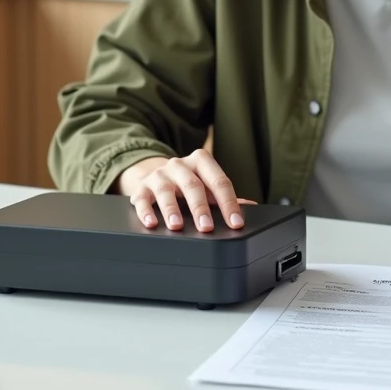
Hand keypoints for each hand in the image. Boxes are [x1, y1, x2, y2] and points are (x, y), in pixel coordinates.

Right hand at [116, 150, 255, 232]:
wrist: (154, 174)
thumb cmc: (187, 183)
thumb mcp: (206, 184)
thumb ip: (224, 195)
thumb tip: (250, 206)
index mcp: (201, 161)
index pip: (219, 181)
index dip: (229, 203)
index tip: (236, 222)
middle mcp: (179, 165)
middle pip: (192, 185)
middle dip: (200, 208)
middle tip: (207, 228)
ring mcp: (159, 175)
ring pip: (165, 190)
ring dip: (172, 209)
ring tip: (177, 226)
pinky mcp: (140, 187)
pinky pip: (141, 199)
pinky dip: (146, 212)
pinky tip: (151, 223)